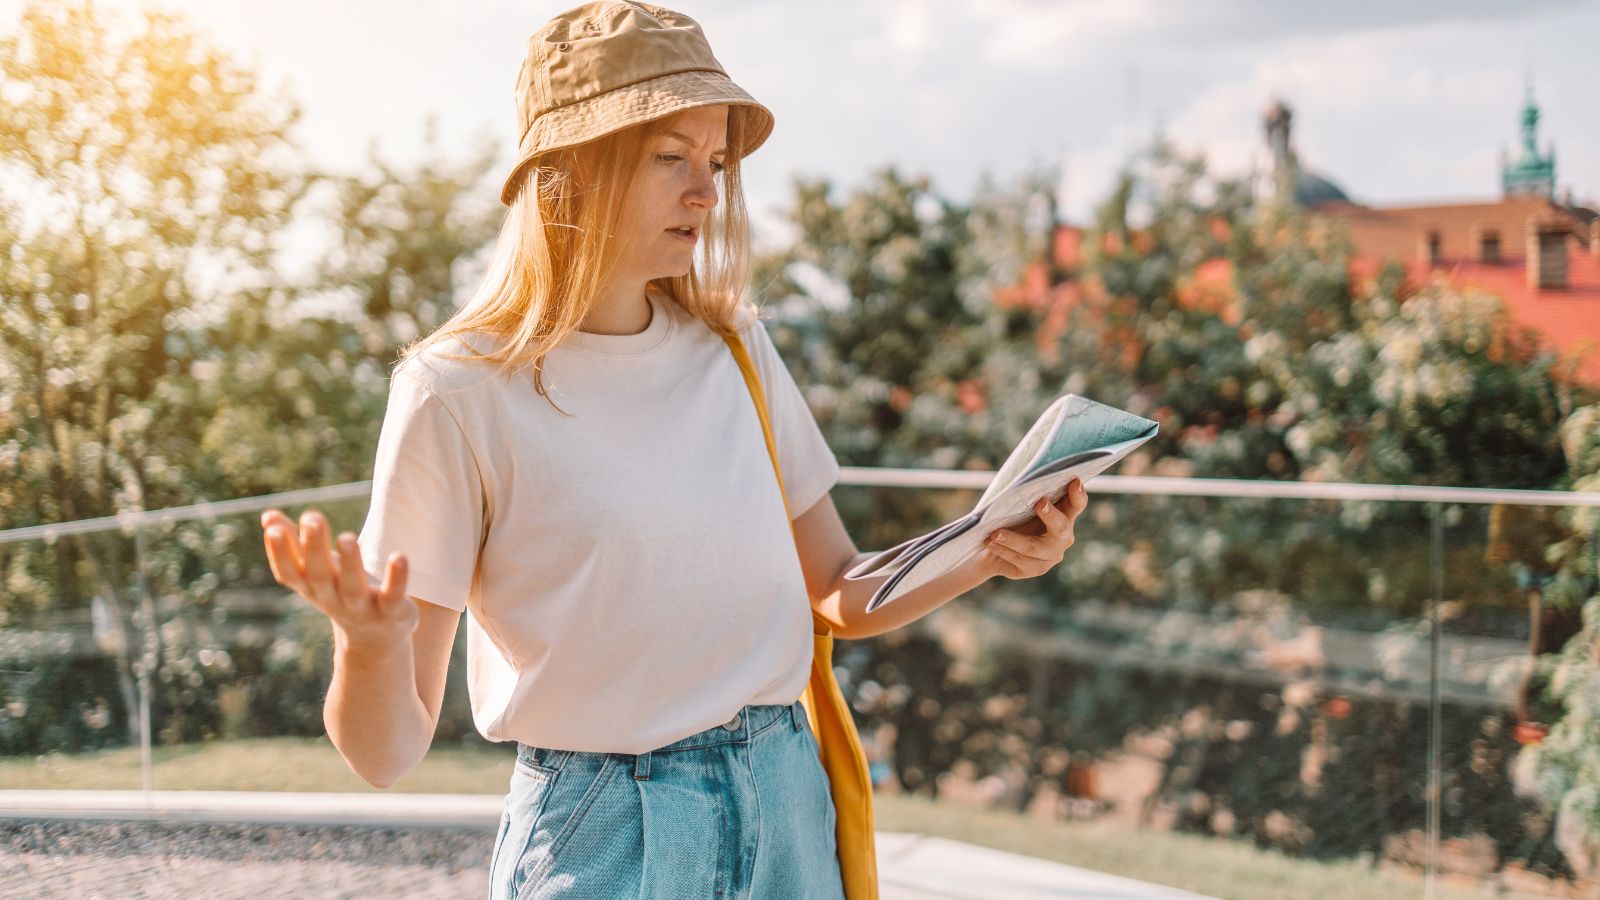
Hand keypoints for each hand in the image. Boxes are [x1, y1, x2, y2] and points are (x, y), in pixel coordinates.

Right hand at [259, 508, 415, 646]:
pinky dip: (396, 578)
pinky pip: (393, 596)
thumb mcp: (317, 570)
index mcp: (311, 588)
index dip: (279, 553)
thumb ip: (294, 544)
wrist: (376, 639)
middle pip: (319, 576)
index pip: (289, 573)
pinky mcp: (391, 612)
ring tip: (347, 537)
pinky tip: (399, 556)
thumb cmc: (340, 591)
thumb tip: (267, 516)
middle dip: (314, 548)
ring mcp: (362, 609)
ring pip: (352, 588)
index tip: (273, 529)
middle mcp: (332, 600)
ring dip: (350, 563)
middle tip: (312, 518)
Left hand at [978, 478, 1087, 580]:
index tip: (1074, 482)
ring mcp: (1051, 555)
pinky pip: (1020, 560)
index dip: (1078, 495)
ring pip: (1033, 547)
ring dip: (1013, 539)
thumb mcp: (1021, 505)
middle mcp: (1063, 537)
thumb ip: (1028, 497)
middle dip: (1051, 515)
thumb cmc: (1013, 518)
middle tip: (1040, 503)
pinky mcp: (1037, 568)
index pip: (1077, 504)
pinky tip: (991, 542)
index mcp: (1064, 515)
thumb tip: (1023, 483)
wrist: (994, 546)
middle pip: (1061, 527)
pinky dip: (1003, 550)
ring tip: (994, 533)